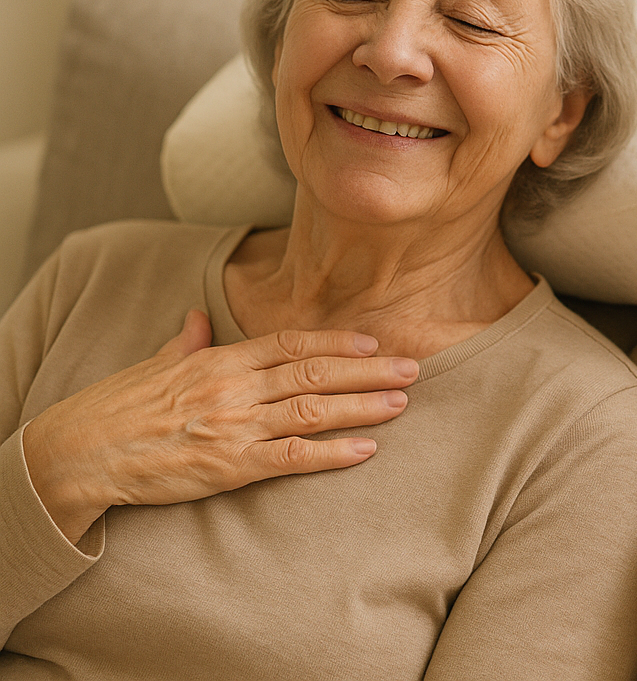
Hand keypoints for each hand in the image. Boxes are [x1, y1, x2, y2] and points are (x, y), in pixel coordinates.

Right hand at [22, 309, 418, 543]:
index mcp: (219, 359)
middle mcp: (233, 387)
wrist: (77, 453)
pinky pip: (292, 456)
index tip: (373, 342)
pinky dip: (333, 452)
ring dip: (363, 405)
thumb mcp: (153, 364)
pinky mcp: (229, 466)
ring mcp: (234, 427)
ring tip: (400, 403)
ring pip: (313, 409)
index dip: (337, 342)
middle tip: (410, 369)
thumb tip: (199, 318)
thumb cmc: (114, 408)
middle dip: (369, 369)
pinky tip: (365, 449)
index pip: (292, 343)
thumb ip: (186, 342)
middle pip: (315, 371)